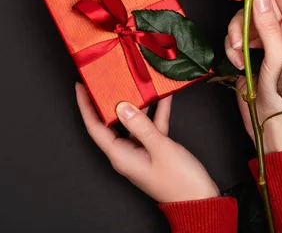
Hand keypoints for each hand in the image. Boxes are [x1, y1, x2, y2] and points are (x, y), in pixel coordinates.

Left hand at [75, 83, 218, 202]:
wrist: (201, 201)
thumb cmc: (180, 182)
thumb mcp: (160, 148)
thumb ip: (140, 126)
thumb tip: (122, 107)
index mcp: (120, 155)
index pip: (95, 127)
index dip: (86, 106)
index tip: (81, 87)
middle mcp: (126, 153)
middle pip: (112, 122)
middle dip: (110, 100)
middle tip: (108, 80)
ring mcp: (140, 151)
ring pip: (133, 122)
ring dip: (137, 104)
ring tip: (136, 82)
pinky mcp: (154, 150)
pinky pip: (151, 127)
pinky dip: (157, 113)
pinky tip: (163, 97)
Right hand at [224, 0, 281, 153]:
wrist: (273, 127)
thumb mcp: (279, 59)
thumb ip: (268, 26)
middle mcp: (281, 31)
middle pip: (256, 4)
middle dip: (243, 15)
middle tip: (235, 18)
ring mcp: (263, 43)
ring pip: (241, 21)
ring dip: (235, 36)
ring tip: (240, 56)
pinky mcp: (247, 53)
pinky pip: (232, 39)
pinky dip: (231, 50)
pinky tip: (239, 65)